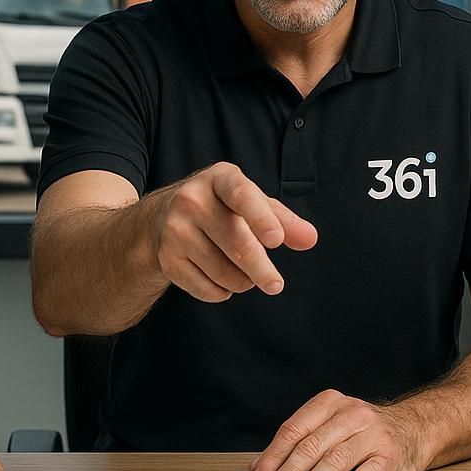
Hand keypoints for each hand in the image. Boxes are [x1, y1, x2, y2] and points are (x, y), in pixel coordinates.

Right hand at [156, 162, 316, 301]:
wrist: (161, 219)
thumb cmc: (221, 208)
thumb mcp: (252, 204)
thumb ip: (283, 221)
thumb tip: (309, 238)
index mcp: (219, 178)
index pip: (242, 195)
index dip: (261, 218)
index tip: (277, 241)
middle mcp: (192, 199)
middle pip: (236, 243)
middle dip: (261, 269)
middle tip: (276, 285)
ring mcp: (174, 229)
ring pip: (222, 271)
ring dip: (243, 281)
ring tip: (245, 274)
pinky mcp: (166, 258)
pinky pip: (205, 288)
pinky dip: (222, 292)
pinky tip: (224, 281)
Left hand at [248, 390, 428, 470]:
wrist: (414, 429)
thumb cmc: (364, 433)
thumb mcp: (330, 428)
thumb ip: (298, 444)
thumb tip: (259, 469)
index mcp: (329, 404)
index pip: (293, 431)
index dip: (273, 458)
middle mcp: (351, 415)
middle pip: (310, 446)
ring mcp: (372, 434)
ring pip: (335, 460)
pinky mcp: (390, 456)